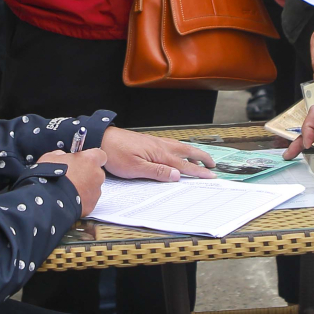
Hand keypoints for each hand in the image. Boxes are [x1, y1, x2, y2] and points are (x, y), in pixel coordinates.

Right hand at [36, 147, 106, 214]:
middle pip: (97, 172)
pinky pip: (89, 199)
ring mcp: (96, 191)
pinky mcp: (92, 205)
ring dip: (85, 187)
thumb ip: (62, 154)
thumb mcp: (51, 157)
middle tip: (73, 175)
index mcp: (90, 160)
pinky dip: (82, 199)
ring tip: (69, 189)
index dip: (92, 157)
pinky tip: (70, 198)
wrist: (49, 200)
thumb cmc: (51, 177)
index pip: (100, 155)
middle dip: (87, 173)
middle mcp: (97, 175)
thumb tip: (63, 156)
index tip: (84, 159)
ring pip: (93, 186)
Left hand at [101, 127, 215, 180]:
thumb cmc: (114, 153)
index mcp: (159, 153)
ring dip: (192, 152)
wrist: (100, 138)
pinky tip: (177, 152)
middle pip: (186, 151)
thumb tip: (177, 175)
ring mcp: (154, 142)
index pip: (184, 164)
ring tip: (200, 158)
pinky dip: (180, 149)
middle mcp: (159, 145)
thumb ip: (157, 172)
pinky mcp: (147, 141)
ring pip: (179, 147)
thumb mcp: (135, 168)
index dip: (199, 171)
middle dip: (201, 157)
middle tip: (213, 164)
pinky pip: (170, 145)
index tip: (211, 175)